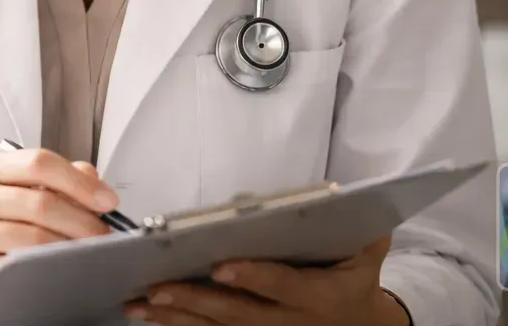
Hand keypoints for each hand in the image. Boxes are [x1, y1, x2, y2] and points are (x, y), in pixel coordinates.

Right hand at [0, 147, 118, 317]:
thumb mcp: (14, 197)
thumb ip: (53, 182)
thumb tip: (92, 178)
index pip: (38, 162)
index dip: (79, 181)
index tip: (106, 200)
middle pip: (41, 201)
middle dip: (83, 220)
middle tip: (104, 235)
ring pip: (34, 237)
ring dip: (71, 248)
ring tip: (88, 255)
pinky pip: (19, 268)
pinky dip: (48, 270)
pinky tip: (59, 271)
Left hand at [125, 234, 410, 324]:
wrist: (361, 324)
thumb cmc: (355, 274)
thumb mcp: (368, 249)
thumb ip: (356, 223)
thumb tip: (336, 195)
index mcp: (319, 294)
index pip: (283, 285)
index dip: (253, 276)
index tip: (219, 265)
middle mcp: (290, 321)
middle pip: (240, 313)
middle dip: (196, 300)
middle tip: (158, 285)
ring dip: (177, 318)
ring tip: (139, 303)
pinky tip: (149, 315)